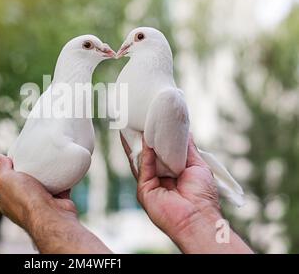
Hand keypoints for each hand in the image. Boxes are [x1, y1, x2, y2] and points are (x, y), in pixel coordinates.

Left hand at [0, 154, 110, 253]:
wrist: (51, 216)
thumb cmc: (25, 198)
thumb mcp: (5, 180)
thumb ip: (1, 168)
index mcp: (8, 201)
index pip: (5, 184)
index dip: (8, 170)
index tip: (14, 158)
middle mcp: (24, 205)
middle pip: (25, 183)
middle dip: (28, 170)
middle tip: (32, 155)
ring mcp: (42, 205)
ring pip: (43, 185)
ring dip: (46, 174)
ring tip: (47, 157)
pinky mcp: (58, 202)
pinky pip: (60, 186)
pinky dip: (62, 178)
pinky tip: (62, 165)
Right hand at [121, 134, 252, 253]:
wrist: (198, 218)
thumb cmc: (202, 196)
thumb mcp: (197, 165)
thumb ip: (188, 148)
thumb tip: (185, 130)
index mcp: (172, 173)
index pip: (161, 152)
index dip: (158, 138)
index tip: (154, 121)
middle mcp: (159, 178)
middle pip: (148, 154)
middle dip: (144, 137)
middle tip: (141, 119)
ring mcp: (150, 184)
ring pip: (141, 159)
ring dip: (139, 142)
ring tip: (136, 124)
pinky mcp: (144, 190)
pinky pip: (143, 167)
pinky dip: (144, 153)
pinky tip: (146, 138)